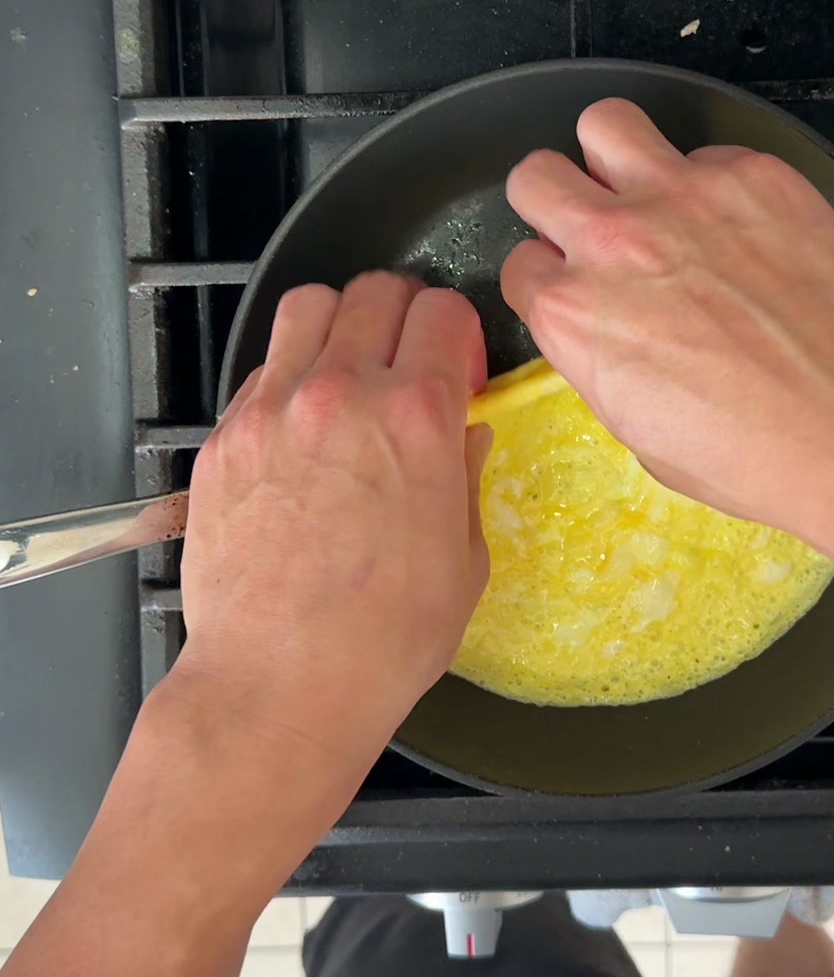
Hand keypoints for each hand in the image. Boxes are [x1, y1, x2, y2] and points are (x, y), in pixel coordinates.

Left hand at [162, 275, 489, 870]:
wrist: (278, 684)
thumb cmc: (383, 639)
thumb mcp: (463, 560)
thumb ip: (465, 477)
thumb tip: (466, 436)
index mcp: (417, 416)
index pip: (444, 312)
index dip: (459, 333)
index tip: (459, 365)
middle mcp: (342, 393)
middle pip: (375, 292)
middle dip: (403, 312)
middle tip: (409, 354)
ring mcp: (273, 411)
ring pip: (307, 307)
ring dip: (339, 322)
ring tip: (349, 367)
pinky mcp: (225, 439)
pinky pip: (262, 371)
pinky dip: (290, 377)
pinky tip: (302, 426)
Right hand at [501, 98, 833, 550]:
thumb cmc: (761, 454)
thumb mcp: (643, 437)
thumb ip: (605, 364)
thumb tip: (611, 340)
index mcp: (573, 316)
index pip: (521, 265)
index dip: (549, 278)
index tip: (575, 287)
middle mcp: (615, 242)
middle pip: (536, 176)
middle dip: (555, 198)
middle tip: (590, 222)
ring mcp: (684, 196)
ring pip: (605, 124)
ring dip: (613, 153)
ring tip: (645, 186)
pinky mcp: (754, 175)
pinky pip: (708, 148)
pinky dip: (714, 178)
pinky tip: (744, 223)